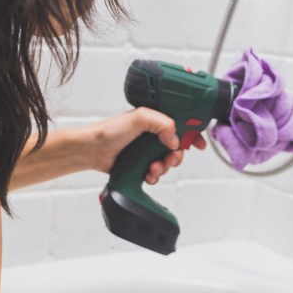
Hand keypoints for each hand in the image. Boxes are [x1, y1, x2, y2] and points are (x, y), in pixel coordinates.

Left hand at [88, 107, 206, 184]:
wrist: (94, 151)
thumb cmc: (110, 130)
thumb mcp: (138, 117)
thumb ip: (161, 122)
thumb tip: (174, 137)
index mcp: (155, 119)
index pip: (181, 123)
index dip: (192, 133)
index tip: (198, 142)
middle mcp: (154, 134)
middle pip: (178, 146)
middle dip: (177, 155)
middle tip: (171, 157)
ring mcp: (148, 150)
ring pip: (169, 161)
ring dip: (165, 166)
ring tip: (154, 166)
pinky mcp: (143, 164)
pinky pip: (158, 173)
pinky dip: (155, 175)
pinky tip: (147, 174)